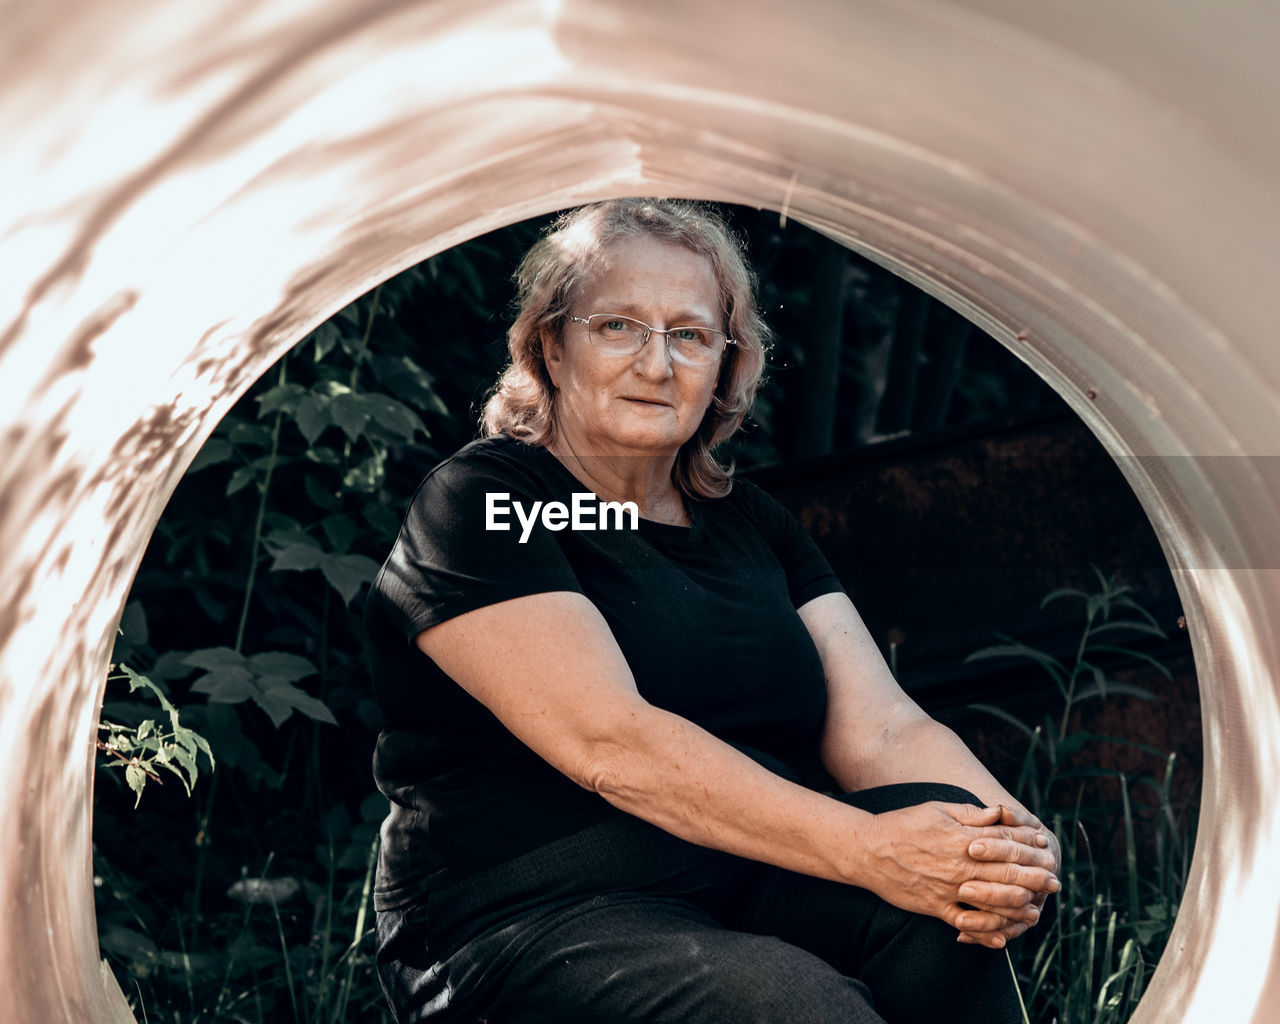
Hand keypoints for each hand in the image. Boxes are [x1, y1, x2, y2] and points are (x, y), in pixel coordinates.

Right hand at [862, 802, 1059, 948]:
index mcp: (961, 837)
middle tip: (1054, 882)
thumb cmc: (902, 824)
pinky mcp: (935, 906)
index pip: (1005, 841)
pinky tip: (1002, 938)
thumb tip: (1000, 813)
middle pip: (1007, 873)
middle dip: (1035, 877)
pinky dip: (985, 932)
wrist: (868, 850)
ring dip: (1019, 907)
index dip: (1029, 844)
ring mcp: (948, 888)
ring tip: (1036, 910)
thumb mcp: (937, 808)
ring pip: (993, 902)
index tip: (1046, 847)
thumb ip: (971, 813)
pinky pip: (966, 923)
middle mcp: (959, 865)